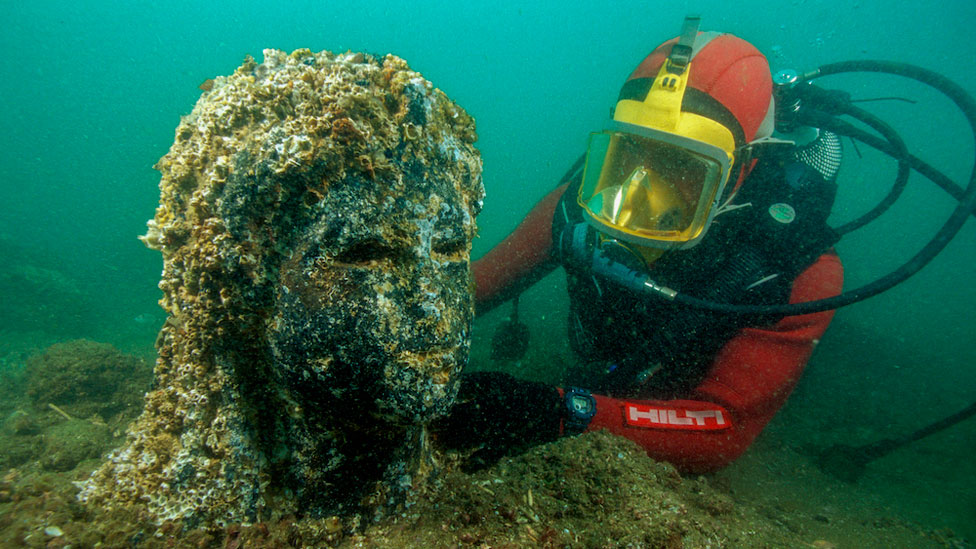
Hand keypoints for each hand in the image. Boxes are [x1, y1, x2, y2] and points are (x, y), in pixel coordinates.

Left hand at [432, 371, 562, 470]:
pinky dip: (474, 465)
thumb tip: (450, 385)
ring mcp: (498, 432)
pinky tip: (463, 467)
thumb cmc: (518, 392)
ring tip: (440, 447)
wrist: (548, 410)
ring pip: (469, 441)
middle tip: (429, 433)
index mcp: (487, 397)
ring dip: (452, 445)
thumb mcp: (496, 381)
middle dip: (443, 429)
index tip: (428, 413)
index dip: (442, 411)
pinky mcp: (506, 447)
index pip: (458, 405)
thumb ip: (473, 382)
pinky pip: (487, 458)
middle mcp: (491, 415)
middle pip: (460, 424)